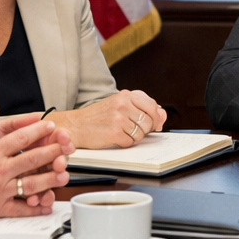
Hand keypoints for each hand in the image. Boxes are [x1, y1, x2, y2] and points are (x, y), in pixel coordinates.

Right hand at [0, 114, 73, 221]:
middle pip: (31, 159)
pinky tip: (46, 205)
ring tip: (64, 175)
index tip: (51, 126)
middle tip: (67, 148)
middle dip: (52, 152)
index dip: (38, 131)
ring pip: (31, 184)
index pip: (19, 138)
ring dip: (50, 179)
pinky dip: (35, 208)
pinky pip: (20, 208)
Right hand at [48, 90, 165, 149]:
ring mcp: (119, 118)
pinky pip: (130, 142)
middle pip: (149, 121)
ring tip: (121, 133)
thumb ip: (142, 108)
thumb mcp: (120, 106)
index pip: (153, 106)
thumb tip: (163, 116)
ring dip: (134, 137)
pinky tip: (115, 138)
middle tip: (133, 130)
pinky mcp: (114, 132)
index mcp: (125, 95)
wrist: (75, 126)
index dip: (155, 117)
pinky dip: (124, 143)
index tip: (154, 124)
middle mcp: (123, 104)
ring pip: (141, 133)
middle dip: (145, 129)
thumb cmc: (98, 117)